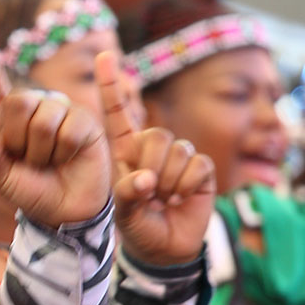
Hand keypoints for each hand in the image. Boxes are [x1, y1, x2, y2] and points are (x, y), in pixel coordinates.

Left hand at [0, 52, 111, 227]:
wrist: (62, 210)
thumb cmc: (28, 189)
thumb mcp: (0, 178)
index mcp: (1, 114)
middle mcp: (30, 105)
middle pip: (17, 102)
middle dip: (17, 141)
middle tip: (24, 159)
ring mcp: (58, 109)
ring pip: (43, 121)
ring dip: (41, 153)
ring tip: (46, 162)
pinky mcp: (83, 119)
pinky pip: (68, 131)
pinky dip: (63, 154)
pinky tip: (66, 158)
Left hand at [97, 51, 215, 265]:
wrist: (165, 249)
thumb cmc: (139, 227)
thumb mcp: (124, 213)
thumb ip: (128, 194)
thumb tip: (147, 179)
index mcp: (126, 152)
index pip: (118, 114)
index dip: (111, 86)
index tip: (103, 55)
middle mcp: (153, 148)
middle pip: (154, 136)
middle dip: (151, 168)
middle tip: (149, 195)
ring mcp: (179, 156)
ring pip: (176, 151)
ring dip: (169, 183)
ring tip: (164, 200)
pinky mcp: (201, 168)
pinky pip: (196, 166)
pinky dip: (187, 187)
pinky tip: (182, 199)